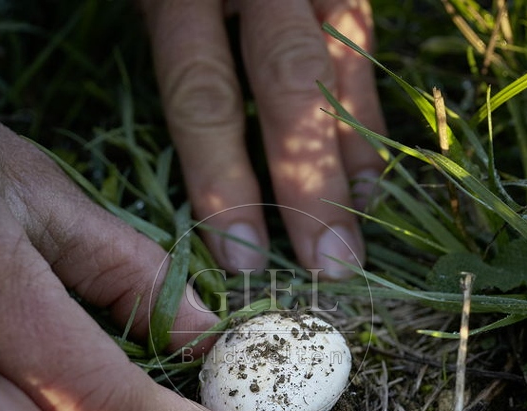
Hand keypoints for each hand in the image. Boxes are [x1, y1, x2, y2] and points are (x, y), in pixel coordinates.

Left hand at [140, 0, 386, 278]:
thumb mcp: (154, 2)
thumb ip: (176, 63)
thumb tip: (209, 187)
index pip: (203, 94)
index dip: (223, 181)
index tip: (240, 257)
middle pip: (287, 83)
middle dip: (310, 184)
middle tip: (329, 268)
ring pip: (340, 69)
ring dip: (353, 162)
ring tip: (356, 237)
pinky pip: (362, 53)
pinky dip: (367, 123)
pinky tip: (371, 182)